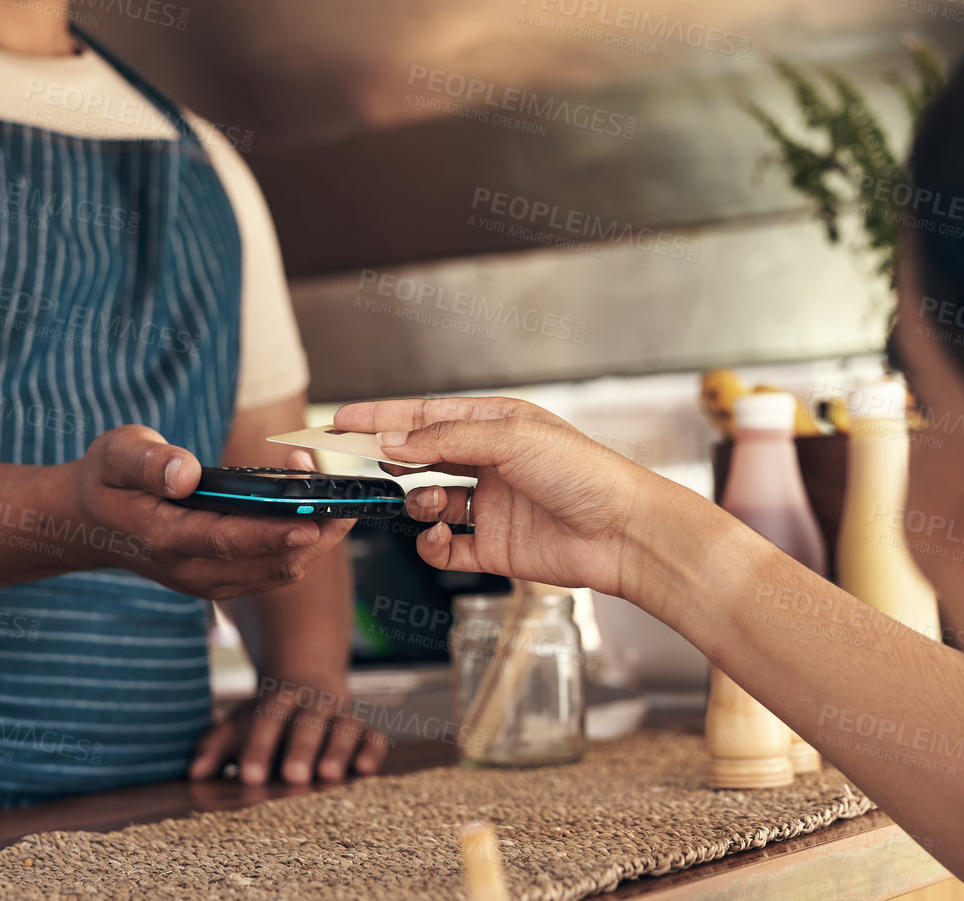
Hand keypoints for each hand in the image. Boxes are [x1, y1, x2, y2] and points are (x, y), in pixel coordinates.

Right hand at [65, 425, 354, 600]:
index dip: (275, 532)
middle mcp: (192, 570)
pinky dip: (301, 541)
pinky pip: (276, 569)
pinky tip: (312, 505)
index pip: (229, 541)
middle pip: (270, 563)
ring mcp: (210, 580)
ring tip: (327, 485)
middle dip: (312, 526)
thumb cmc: (108, 479)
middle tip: (336, 485)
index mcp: (165, 539)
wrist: (92, 522)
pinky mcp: (224, 579)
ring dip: (314, 534)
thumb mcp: (115, 455)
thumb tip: (185, 474)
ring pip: (281, 571)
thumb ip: (147, 463)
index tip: (313, 519)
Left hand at [188, 676, 388, 784]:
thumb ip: (215, 747)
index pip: (268, 718)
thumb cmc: (266, 720)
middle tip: (292, 777)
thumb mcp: (237, 726)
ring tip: (329, 776)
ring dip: (338, 749)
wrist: (308, 685)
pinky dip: (371, 750)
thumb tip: (194, 772)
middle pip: (308, 721)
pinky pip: (373, 737)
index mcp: (278, 699)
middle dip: (301, 747)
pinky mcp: (365, 730)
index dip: (259, 747)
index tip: (250, 777)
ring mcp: (342, 715)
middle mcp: (313, 703)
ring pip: (344, 726)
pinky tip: (365, 769)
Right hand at [330, 397, 659, 597]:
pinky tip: (440, 539)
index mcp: (494, 424)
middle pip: (422, 458)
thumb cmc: (584, 473)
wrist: (623, 532)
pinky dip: (435, 546)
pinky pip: (449, 548)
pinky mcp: (496, 547)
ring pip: (430, 502)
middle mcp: (490, 463)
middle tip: (359, 465)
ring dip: (417, 503)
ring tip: (426, 503)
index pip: (425, 416)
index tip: (341, 420)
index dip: (381, 416)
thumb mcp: (510, 438)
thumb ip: (446, 439)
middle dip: (390, 461)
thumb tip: (394, 439)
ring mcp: (492, 506)